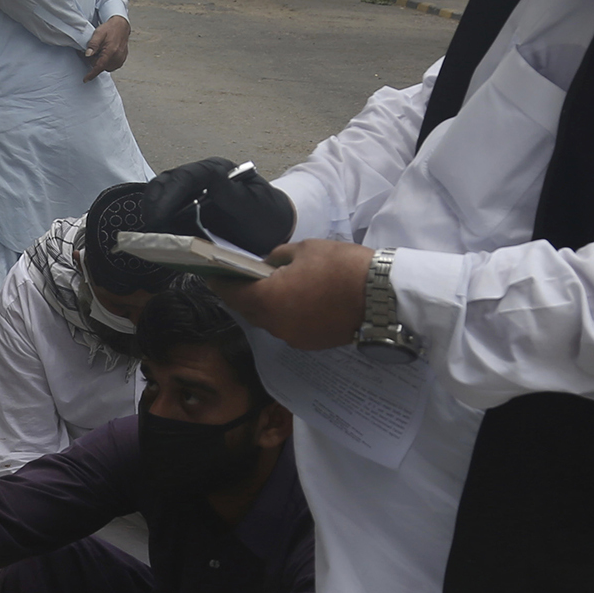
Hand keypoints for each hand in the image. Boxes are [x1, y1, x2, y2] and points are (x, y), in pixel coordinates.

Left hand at [81, 15, 130, 79]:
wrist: (121, 26)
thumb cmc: (109, 29)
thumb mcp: (98, 34)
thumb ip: (92, 45)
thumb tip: (87, 55)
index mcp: (111, 52)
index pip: (99, 67)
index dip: (91, 74)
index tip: (85, 79)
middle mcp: (117, 58)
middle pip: (100, 67)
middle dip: (95, 61)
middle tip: (96, 49)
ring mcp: (120, 60)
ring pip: (105, 67)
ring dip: (101, 61)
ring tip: (102, 50)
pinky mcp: (122, 60)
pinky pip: (111, 66)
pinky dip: (107, 61)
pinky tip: (107, 52)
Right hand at [138, 156, 294, 253]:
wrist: (274, 226)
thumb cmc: (266, 217)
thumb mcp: (254, 207)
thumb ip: (232, 195)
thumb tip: (209, 186)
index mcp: (219, 172)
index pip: (187, 176)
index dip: (170, 196)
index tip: (160, 218)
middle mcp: (203, 175)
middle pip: (168, 181)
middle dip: (156, 204)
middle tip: (153, 230)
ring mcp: (193, 188)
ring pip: (162, 191)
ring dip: (153, 210)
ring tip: (154, 232)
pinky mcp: (187, 202)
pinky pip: (165, 204)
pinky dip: (158, 217)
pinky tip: (159, 233)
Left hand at [215, 238, 372, 350]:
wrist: (381, 296)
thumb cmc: (341, 266)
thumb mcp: (305, 249)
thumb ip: (278, 258)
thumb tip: (267, 265)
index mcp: (268, 299)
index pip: (232, 293)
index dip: (220, 282)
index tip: (212, 274)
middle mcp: (275, 324)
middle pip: (249, 310)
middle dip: (242, 294)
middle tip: (239, 278)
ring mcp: (293, 337)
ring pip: (269, 320)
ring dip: (265, 305)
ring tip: (269, 287)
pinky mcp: (311, 343)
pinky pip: (288, 327)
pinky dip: (285, 314)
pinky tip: (294, 300)